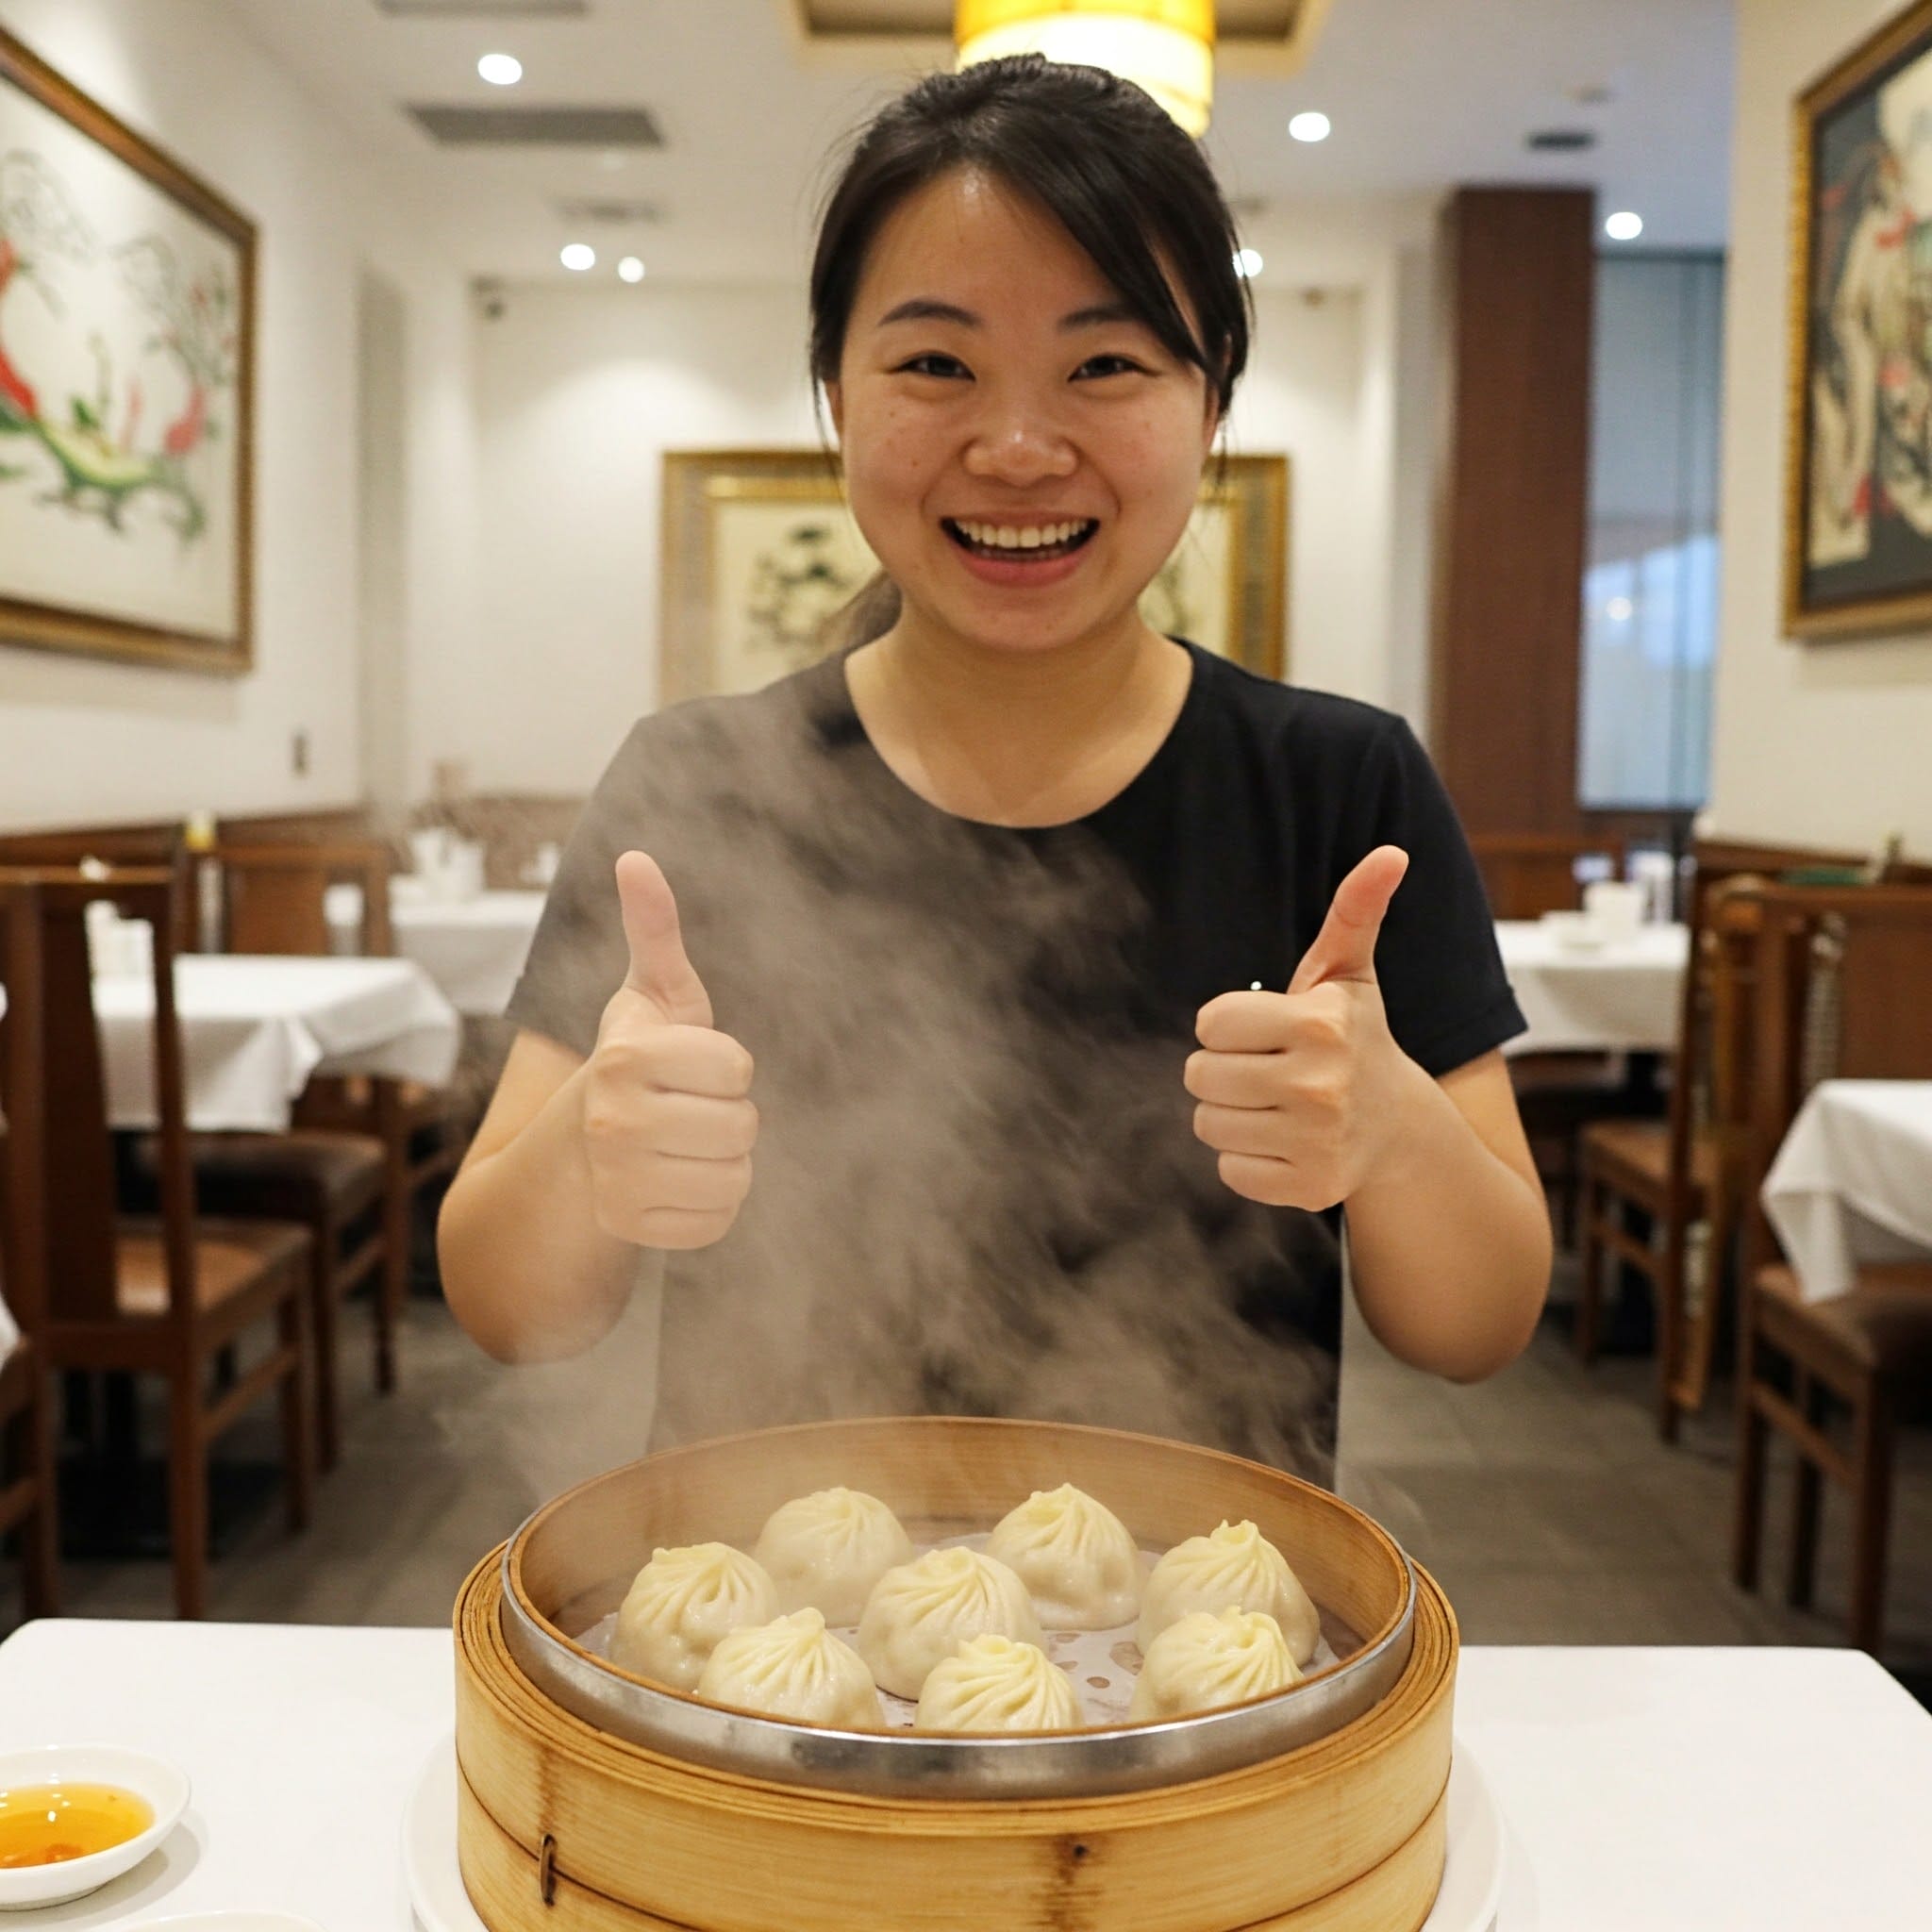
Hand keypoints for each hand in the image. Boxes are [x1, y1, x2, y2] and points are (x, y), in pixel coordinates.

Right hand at [581, 851, 756, 1249]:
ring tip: (684, 1143)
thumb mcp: (649, 995)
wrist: (582, 1144)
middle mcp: (615, 1125)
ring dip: (724, 1160)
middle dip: (728, 1113)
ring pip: (736, 1177)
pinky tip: (678, 1181)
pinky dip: (711, 1204)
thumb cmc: (635, 1060)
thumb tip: (636, 858)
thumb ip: (653, 929)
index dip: (724, 1065)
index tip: (687, 1065)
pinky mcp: (636, 1230)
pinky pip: (719, 1220)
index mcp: (625, 1060)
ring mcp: (621, 1184)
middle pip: (742, 1125)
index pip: (737, 1067)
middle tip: (687, 1107)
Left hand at [1185, 845, 1421, 1211]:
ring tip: (1276, 1103)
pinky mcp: (1309, 1187)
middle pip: (1199, 1074)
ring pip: (1208, 1122)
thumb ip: (1355, 910)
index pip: (1210, 1022)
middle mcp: (1322, 1085)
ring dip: (1231, 1113)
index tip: (1268, 1028)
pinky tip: (1285, 1141)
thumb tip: (1390, 853)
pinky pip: (1229, 1169)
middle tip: (1269, 1068)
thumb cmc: (1355, 1037)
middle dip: (1224, 1069)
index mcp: (1321, 1024)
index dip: (1230, 1024)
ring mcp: (1317, 1141)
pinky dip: (1247, 1158)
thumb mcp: (1350, 973)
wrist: (1398, 1127)